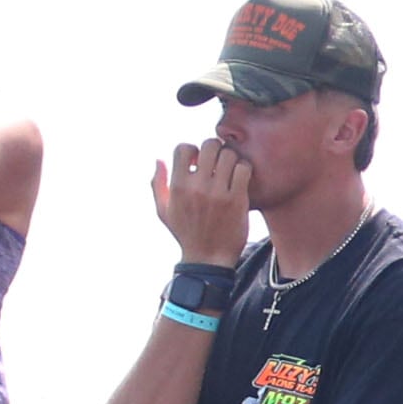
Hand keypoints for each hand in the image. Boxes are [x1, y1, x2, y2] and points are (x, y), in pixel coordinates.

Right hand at [153, 138, 255, 263]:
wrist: (208, 259)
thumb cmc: (186, 233)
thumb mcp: (164, 211)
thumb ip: (158, 184)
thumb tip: (159, 160)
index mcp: (178, 186)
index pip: (183, 148)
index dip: (192, 150)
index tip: (197, 162)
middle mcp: (197, 186)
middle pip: (209, 145)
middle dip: (214, 149)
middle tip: (217, 161)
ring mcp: (218, 192)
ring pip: (229, 154)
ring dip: (231, 158)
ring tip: (229, 170)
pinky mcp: (237, 199)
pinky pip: (244, 169)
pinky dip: (244, 169)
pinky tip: (240, 178)